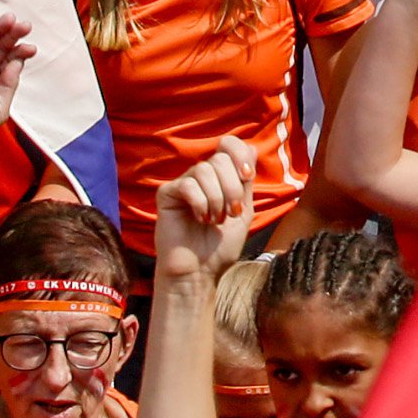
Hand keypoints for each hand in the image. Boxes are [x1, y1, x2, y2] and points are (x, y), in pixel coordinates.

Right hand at [152, 137, 258, 281]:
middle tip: (231, 212)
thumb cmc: (219, 247)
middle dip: (232, 186)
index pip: (229, 144)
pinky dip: (200, 203)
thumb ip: (245, 182)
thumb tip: (251, 149)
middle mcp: (202, 177)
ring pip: (204, 169)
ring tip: (215, 220)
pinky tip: (200, 219)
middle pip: (220, 158)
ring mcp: (184, 184)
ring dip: (216, 198)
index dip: (240, 155)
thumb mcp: (242, 211)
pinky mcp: (167, 194)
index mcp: (221, 177)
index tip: (247, 177)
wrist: (199, 272)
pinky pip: (187, 185)